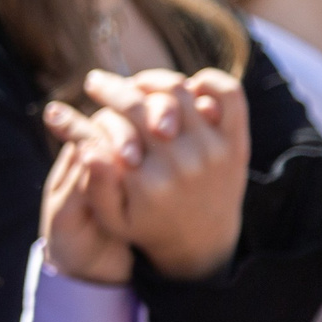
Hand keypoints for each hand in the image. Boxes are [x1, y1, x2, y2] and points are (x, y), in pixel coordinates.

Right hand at [44, 68, 247, 279]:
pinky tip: (187, 88)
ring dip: (153, 82)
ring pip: (180, 92)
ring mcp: (213, 150)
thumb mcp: (113, 215)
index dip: (105, 96)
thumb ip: (96, 183)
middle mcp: (182, 162)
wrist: (202, 241)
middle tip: (99, 82)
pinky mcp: (236, 144)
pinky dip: (208, 81)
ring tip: (137, 86)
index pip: (120, 119)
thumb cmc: (148, 224)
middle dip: (116, 86)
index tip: (91, 88)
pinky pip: (228, 95)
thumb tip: (86, 147)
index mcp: (148, 180)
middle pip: (145, 102)